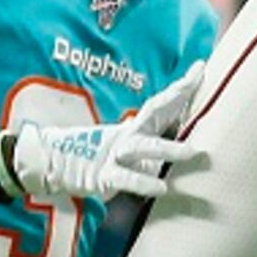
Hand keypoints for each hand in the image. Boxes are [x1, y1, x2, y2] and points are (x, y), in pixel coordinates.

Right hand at [0, 62, 202, 205]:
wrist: (56, 163)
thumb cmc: (104, 157)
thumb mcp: (133, 148)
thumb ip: (156, 144)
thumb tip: (189, 141)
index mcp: (136, 127)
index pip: (161, 103)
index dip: (181, 87)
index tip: (200, 68)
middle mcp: (128, 135)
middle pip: (153, 111)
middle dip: (174, 97)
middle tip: (196, 83)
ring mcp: (115, 153)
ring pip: (143, 147)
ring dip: (167, 149)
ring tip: (191, 151)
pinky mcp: (104, 175)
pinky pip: (126, 179)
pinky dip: (143, 182)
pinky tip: (161, 188)